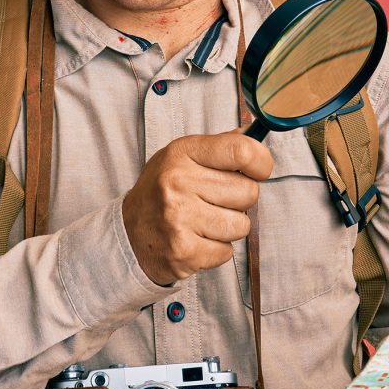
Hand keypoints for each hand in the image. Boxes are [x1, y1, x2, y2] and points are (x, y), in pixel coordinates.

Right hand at [120, 126, 270, 285]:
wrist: (128, 232)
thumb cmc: (162, 191)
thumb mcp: (182, 157)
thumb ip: (219, 146)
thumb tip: (254, 136)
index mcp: (182, 153)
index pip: (243, 151)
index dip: (261, 162)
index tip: (257, 171)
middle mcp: (178, 182)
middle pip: (249, 192)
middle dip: (239, 200)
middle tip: (215, 201)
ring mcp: (179, 218)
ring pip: (242, 226)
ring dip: (228, 228)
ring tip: (204, 223)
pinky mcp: (183, 251)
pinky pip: (227, 252)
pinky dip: (216, 250)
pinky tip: (197, 240)